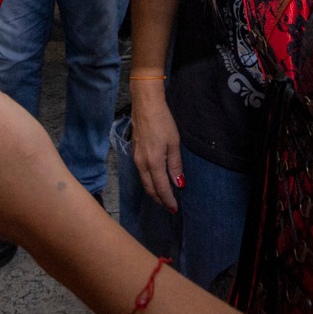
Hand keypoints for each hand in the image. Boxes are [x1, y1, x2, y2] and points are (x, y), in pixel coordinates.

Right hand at [129, 77, 183, 212]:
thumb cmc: (162, 122)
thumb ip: (175, 165)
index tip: (174, 209)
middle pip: (150, 189)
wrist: (145, 105)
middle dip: (159, 200)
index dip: (168, 200)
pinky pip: (141, 173)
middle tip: (169, 207)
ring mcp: (135, 158)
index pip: (161, 189)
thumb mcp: (174, 143)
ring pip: (144, 182)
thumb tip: (178, 184)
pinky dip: (148, 181)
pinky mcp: (134, 152)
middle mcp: (141, 164)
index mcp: (153, 163)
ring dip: (154, 191)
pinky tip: (155, 180)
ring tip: (163, 197)